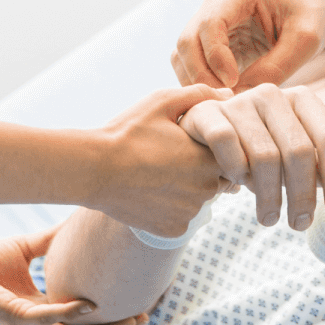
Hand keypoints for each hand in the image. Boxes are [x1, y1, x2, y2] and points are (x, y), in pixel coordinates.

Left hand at [0, 225, 144, 324]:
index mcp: (44, 310)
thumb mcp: (26, 249)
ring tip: (130, 321)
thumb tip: (75, 222)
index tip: (137, 301)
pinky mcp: (15, 318)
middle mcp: (40, 324)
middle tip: (144, 318)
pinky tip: (90, 305)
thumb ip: (50, 242)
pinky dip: (70, 313)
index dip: (111, 316)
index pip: (84, 321)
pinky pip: (47, 318)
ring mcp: (29, 324)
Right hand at [89, 85, 236, 238]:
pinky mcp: (173, 230)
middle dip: (202, 170)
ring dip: (187, 190)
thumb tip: (228, 95)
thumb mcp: (162, 102)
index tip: (191, 143)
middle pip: (217, 180)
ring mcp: (190, 212)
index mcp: (209, 158)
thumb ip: (200, 95)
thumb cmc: (128, 132)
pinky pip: (181, 218)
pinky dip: (171, 209)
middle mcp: (207, 189)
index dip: (212, 148)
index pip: (231, 155)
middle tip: (172, 158)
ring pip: (198, 200)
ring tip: (158, 174)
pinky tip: (150, 193)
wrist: (93, 169)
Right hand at [172, 0, 324, 89]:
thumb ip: (276, 66)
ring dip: (195, 81)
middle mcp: (215, 2)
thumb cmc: (311, 16)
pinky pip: (189, 64)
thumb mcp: (306, 39)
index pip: (210, 24)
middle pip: (187, 40)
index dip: (216, 57)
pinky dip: (197, 83)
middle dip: (200, 74)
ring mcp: (208, 21)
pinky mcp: (209, 41)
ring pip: (182, 53)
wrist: (308, 6)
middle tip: (223, 100)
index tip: (234, 82)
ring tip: (222, 103)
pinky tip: (219, 99)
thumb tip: (239, 94)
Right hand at [181, 83, 324, 227]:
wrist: (203, 136)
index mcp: (302, 100)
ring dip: (269, 195)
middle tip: (299, 224)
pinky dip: (236, 172)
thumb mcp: (292, 155)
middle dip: (302, 195)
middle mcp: (273, 94)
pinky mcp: (208, 113)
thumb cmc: (256, 148)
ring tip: (269, 217)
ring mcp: (239, 101)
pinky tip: (238, 186)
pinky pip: (227, 147)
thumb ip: (320, 167)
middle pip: (299, 150)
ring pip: (265, 156)